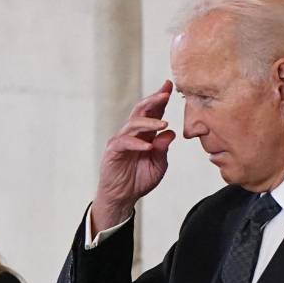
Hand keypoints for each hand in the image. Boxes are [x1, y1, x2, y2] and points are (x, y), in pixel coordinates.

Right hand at [91, 80, 177, 231]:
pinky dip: (137, 143)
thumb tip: (170, 132)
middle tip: (166, 93)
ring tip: (164, 124)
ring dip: (149, 122)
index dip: (160, 99)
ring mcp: (121, 140)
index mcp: (145, 134)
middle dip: (154, 100)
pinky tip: (148, 146)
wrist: (123, 197)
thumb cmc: (140, 180)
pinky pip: (125, 142)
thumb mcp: (158, 165)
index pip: (153, 112)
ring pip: (134, 124)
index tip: (169, 85)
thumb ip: (163, 149)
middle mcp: (132, 133)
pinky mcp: (113, 151)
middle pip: (141, 110)